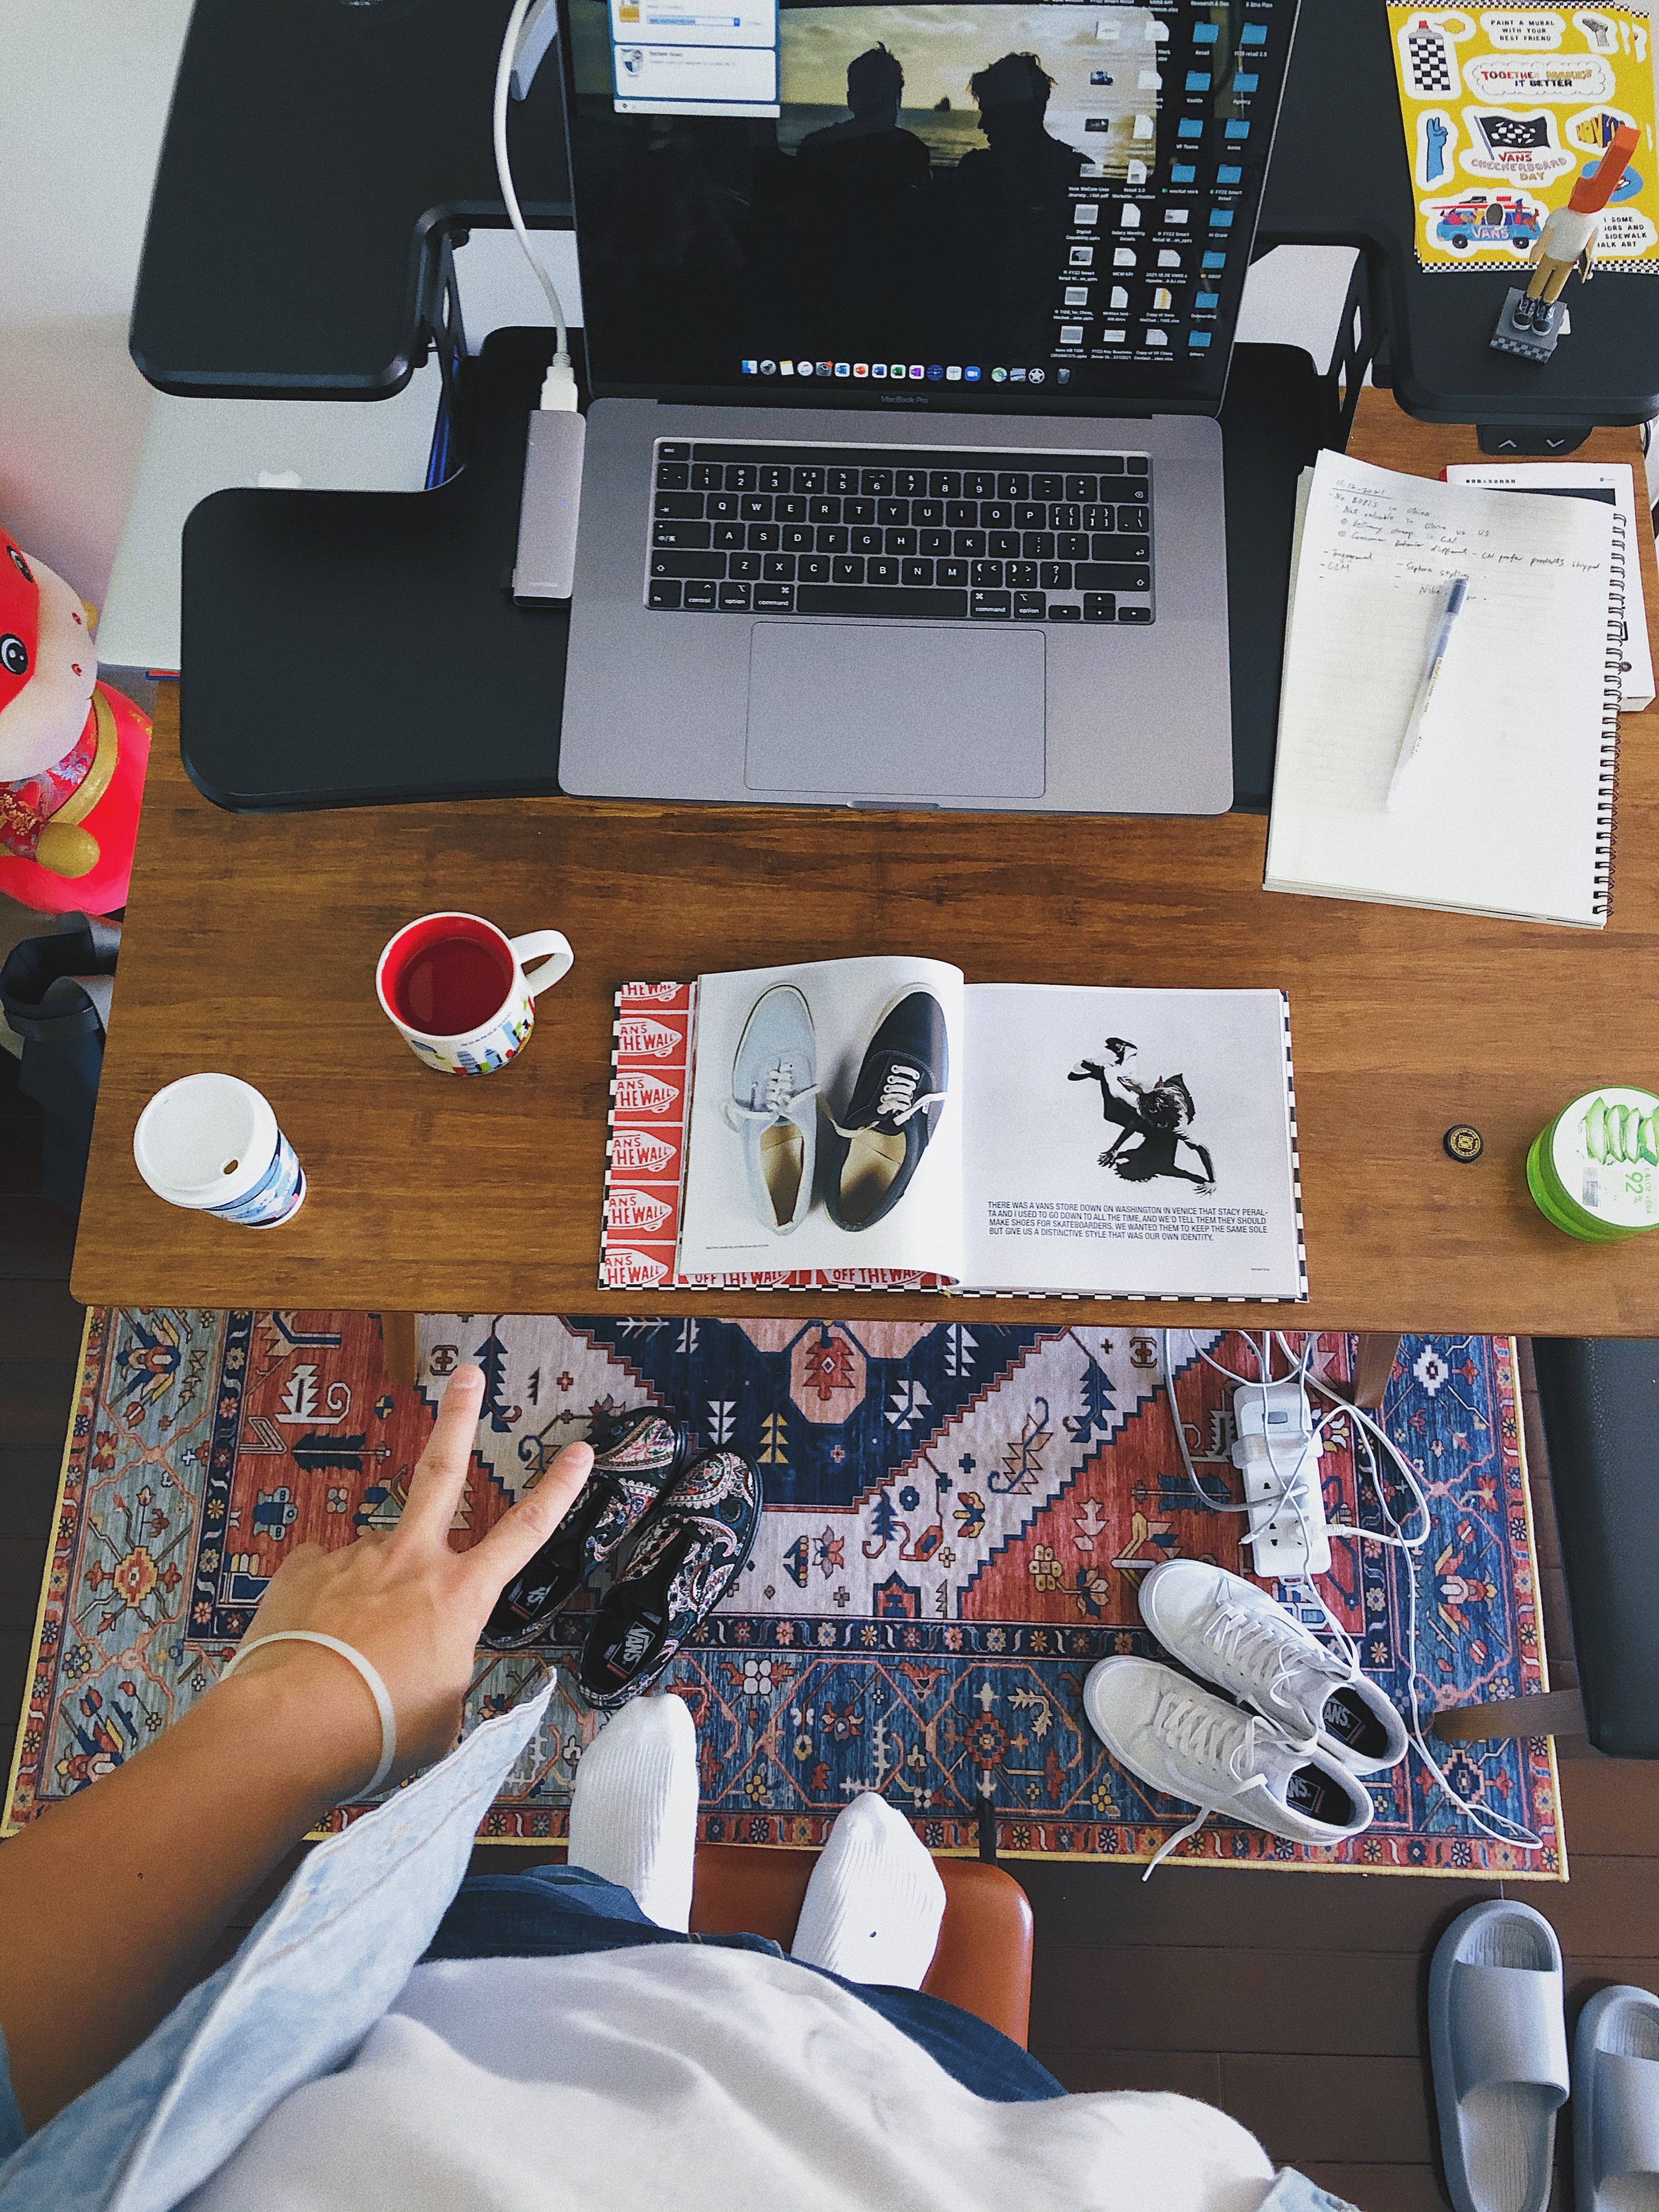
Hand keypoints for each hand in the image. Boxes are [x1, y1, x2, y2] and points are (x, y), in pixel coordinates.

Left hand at [230, 1365, 592, 1785]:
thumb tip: (430, 1668)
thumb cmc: (377, 1733)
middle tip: (468, 1374)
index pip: (524, 1533)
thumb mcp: (441, 1717)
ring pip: (375, 1558)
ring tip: (350, 1649)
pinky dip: (325, 1602)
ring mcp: (354, 1558)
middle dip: (459, 1418)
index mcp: (459, 1597)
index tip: (579, 1451)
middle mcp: (411, 1561)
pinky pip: (324, 1578)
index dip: (557, 1491)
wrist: (290, 1725)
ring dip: (371, 1592)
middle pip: (442, 1471)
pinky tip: (314, 1639)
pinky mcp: (302, 1569)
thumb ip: (445, 1676)